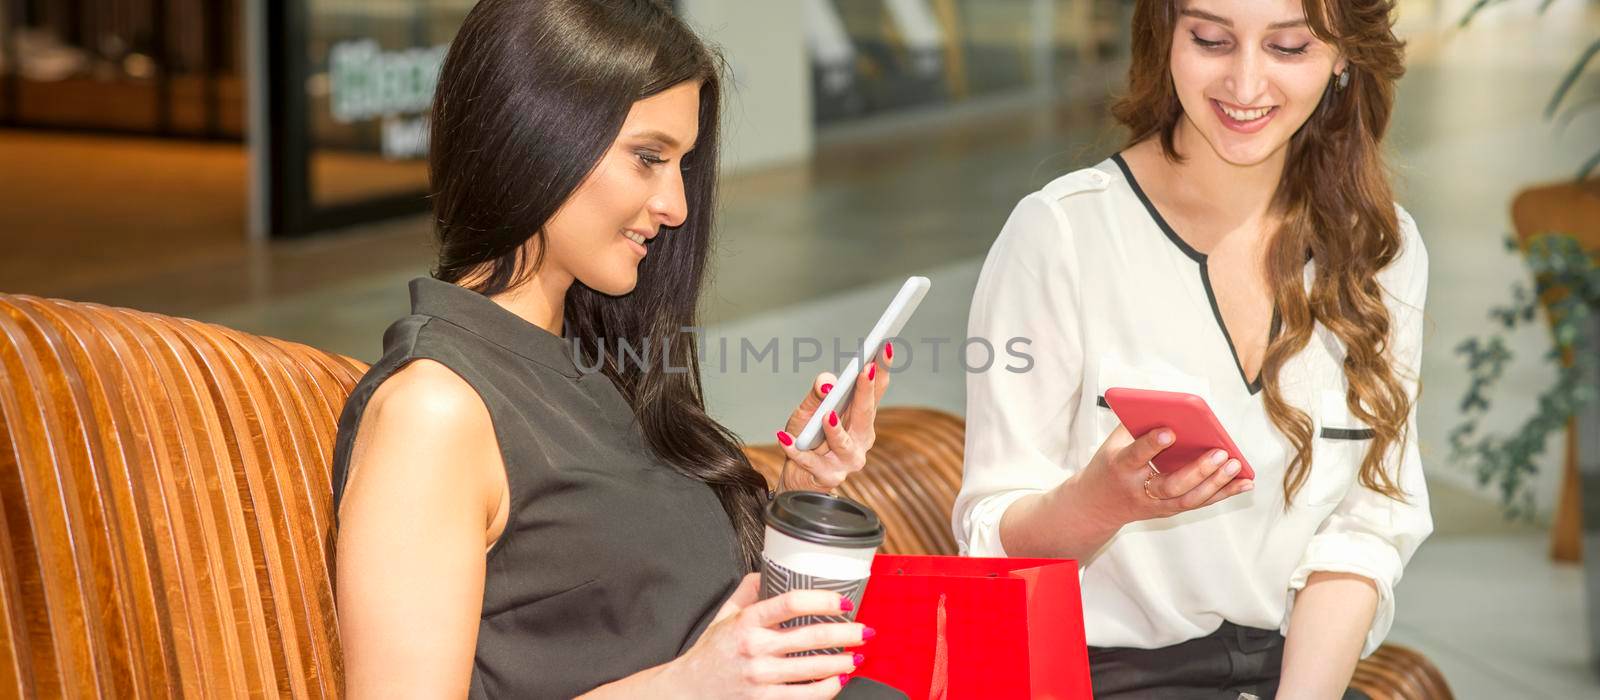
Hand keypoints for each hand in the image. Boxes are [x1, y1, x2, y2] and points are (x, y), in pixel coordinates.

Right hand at [661, 573, 868, 697]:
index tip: (842, 601)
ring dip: (842, 662)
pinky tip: (840, 680)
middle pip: (810, 638)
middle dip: (845, 634)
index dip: (822, 600)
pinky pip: (804, 695)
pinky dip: (828, 688)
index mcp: (746, 621)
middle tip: (864, 629)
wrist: (690, 689)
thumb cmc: (711, 650)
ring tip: (858, 654)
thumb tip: (773, 569)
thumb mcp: (725, 613)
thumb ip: (748, 590)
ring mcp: (760, 676)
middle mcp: (754, 647)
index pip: (789, 603)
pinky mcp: (764, 698)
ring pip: (812, 668)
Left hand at [773, 344, 893, 490]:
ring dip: (836, 429)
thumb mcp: (807, 411)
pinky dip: (797, 452)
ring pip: (843, 443)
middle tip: (866, 369)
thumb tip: (828, 382)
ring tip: (828, 415)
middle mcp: (861, 440)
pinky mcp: (829, 477)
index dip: (882, 369)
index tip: (885, 347)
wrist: (796, 477)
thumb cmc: (806, 440)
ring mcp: (847, 461)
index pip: (875, 392)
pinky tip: (784, 439)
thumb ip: (817, 395)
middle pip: (866, 414)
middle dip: (866, 391)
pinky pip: (811, 463)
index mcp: (861, 420)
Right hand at [1076, 425, 1253, 525]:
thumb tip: (1170, 404)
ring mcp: (1155, 504)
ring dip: (1215, 484)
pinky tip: (1245, 484)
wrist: (1096, 506)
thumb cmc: (1109, 465)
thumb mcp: (1113, 443)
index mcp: (1121, 467)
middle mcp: (1139, 489)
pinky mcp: (1168, 511)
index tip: (1171, 431)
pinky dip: (1223, 494)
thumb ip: (1138, 424)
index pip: (1136, 455)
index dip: (1152, 444)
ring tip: (1237, 465)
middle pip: (1170, 484)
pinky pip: (1199, 503)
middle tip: (1221, 453)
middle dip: (1198, 470)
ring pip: (1188, 499)